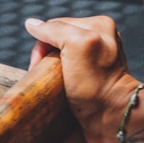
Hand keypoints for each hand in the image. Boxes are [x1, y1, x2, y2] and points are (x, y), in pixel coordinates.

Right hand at [25, 16, 142, 142]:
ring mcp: (96, 57)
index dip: (42, 44)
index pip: (55, 26)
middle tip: (44, 75)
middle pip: (57, 40)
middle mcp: (100, 37)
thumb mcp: (75, 47)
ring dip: (50, 68)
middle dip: (46, 56)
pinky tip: (59, 87)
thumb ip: (54, 30)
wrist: (112, 118)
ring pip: (60, 55)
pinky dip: (58, 77)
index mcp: (98, 25)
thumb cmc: (95, 86)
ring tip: (51, 83)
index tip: (38, 65)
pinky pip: (67, 69)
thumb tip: (31, 24)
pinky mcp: (93, 76)